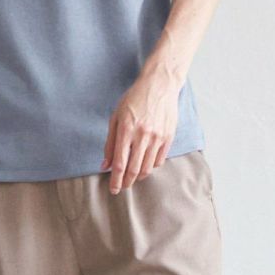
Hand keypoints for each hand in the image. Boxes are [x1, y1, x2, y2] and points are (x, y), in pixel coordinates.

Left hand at [101, 69, 179, 191]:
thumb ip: (110, 143)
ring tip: (132, 178)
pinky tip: (144, 165)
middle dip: (126, 183)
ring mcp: (157, 137)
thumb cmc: (134, 99)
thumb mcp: (116, 117)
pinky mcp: (168, 137)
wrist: (159, 85)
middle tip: (122, 187)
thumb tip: (105, 165)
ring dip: (138, 177)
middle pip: (134, 169)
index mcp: (126, 130)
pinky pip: (159, 160)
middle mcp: (143, 135)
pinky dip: (150, 166)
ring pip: (147, 167)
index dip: (115, 180)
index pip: (120, 163)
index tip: (113, 189)